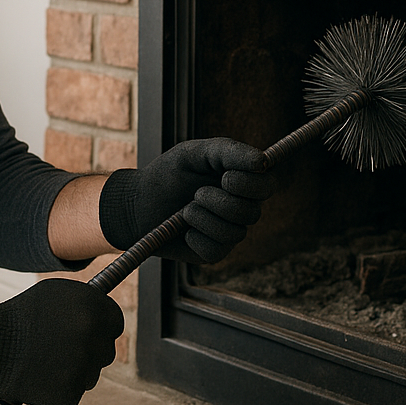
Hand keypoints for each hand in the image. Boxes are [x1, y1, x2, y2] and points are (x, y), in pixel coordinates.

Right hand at [0, 278, 123, 404]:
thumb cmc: (19, 316)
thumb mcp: (57, 295)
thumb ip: (86, 304)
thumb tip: (104, 314)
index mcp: (93, 309)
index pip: (114, 323)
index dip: (101, 329)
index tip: (91, 333)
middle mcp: (93, 337)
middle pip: (105, 352)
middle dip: (88, 352)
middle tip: (63, 350)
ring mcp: (82, 368)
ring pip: (89, 375)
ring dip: (73, 372)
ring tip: (44, 361)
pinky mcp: (68, 396)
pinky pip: (72, 394)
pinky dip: (58, 391)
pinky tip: (38, 377)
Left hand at [98, 138, 274, 262]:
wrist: (138, 203)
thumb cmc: (169, 174)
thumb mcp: (194, 153)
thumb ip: (228, 151)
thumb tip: (262, 162)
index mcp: (242, 181)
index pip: (267, 185)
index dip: (251, 184)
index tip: (226, 177)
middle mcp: (241, 208)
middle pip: (252, 212)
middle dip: (221, 202)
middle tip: (196, 193)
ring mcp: (229, 232)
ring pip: (234, 232)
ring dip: (203, 217)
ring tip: (184, 209)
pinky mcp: (213, 252)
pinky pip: (216, 250)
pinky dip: (195, 237)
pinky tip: (183, 229)